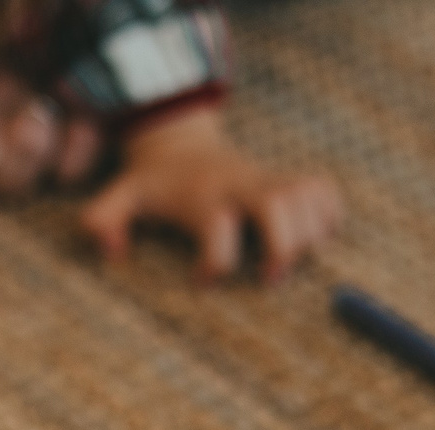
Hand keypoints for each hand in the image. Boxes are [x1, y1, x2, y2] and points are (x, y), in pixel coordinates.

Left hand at [81, 105, 341, 282]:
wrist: (181, 143)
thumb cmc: (155, 184)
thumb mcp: (122, 195)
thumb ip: (104, 219)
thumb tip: (110, 251)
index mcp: (201, 195)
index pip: (216, 224)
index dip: (214, 261)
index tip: (203, 280)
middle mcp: (239, 184)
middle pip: (276, 204)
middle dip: (281, 247)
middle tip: (269, 279)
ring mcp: (267, 179)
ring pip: (307, 196)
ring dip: (310, 233)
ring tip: (295, 262)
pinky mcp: (287, 180)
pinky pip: (323, 190)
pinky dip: (329, 213)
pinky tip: (318, 237)